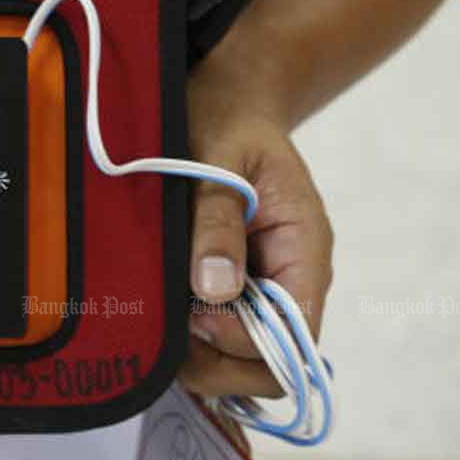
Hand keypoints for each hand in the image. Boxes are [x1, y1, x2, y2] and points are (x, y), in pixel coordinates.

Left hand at [177, 64, 334, 398]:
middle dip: (216, 361)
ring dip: (197, 353)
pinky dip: (186, 337)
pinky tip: (155, 313)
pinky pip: (216, 333)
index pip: (294, 335)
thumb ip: (217, 220)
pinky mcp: (230, 283)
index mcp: (304, 248)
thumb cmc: (225, 117)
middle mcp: (289, 277)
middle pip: (269, 363)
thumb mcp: (218, 155)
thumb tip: (216, 289)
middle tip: (163, 331)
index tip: (193, 313)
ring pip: (240, 358)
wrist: (225, 96)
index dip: (243, 341)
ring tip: (154, 320)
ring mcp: (260, 285)